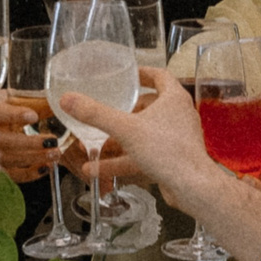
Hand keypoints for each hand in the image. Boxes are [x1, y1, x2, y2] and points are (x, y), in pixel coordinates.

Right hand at [0, 95, 57, 183]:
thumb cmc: (1, 111)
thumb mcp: (13, 100)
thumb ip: (33, 102)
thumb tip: (60, 104)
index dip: (15, 115)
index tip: (34, 116)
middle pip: (3, 141)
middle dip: (30, 143)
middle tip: (51, 141)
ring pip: (9, 159)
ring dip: (34, 158)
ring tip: (54, 153)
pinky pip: (12, 175)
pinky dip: (30, 173)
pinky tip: (47, 166)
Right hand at [56, 67, 208, 190]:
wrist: (191, 186)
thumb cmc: (168, 151)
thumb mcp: (126, 129)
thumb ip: (96, 114)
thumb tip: (68, 99)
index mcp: (173, 98)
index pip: (159, 76)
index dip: (142, 73)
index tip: (127, 76)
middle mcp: (178, 116)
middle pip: (148, 107)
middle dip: (123, 112)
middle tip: (105, 113)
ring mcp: (175, 139)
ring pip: (142, 135)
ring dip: (117, 141)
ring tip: (92, 146)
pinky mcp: (171, 159)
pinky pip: (142, 155)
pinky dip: (122, 160)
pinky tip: (98, 170)